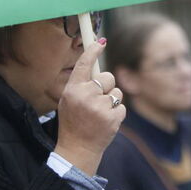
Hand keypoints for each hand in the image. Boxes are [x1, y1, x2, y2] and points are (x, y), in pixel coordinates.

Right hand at [56, 41, 125, 174]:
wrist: (78, 149)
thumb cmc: (73, 122)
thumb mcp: (68, 101)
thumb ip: (80, 85)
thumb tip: (96, 68)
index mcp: (72, 90)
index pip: (84, 64)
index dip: (93, 50)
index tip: (101, 41)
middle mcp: (85, 95)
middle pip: (107, 76)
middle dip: (106, 86)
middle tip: (97, 100)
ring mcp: (99, 107)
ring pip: (117, 92)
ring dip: (112, 101)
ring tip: (100, 114)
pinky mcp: (112, 117)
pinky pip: (122, 106)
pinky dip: (117, 113)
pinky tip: (106, 122)